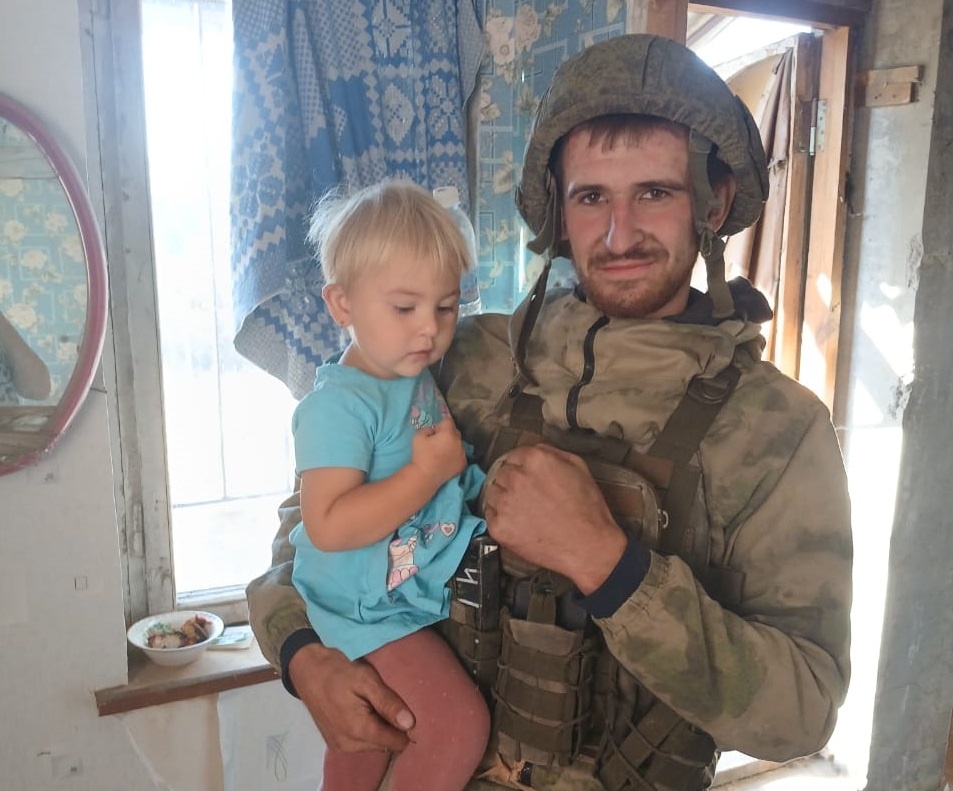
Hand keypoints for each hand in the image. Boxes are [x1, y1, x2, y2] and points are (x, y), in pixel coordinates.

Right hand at [288, 642, 413, 752]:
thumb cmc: (338, 670)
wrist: (307, 670)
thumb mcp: (366, 680)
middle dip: (392, 727)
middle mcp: (349, 744)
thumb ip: (388, 703)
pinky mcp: (334, 743)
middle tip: (392, 702)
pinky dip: (366, 730)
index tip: (412, 710)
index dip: (408, 728)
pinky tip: (364, 711)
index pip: (396, 742)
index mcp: (358, 729)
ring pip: (374, 744)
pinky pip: (360, 743)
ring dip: (379, 728)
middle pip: (385, 744)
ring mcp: (340, 746)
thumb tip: (410, 723)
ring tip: (376, 704)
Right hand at [410, 417, 465, 488]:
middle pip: (455, 432)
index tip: (435, 430)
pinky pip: (460, 455)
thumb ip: (427, 428)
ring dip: (452, 445)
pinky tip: (447, 460)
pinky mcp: (463, 464)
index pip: (448, 421)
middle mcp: (458, 442)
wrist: (425, 476)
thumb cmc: (420, 455)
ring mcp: (462, 454)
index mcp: (448, 433)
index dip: (440, 424)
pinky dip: (455, 455)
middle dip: (448, 434)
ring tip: (443, 452)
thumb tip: (434, 430)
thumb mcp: (418, 436)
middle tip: (438, 441)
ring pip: (459, 444)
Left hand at [482, 444, 626, 593]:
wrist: (587, 546)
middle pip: (500, 474)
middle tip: (528, 497)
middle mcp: (515, 477)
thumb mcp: (578, 467)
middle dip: (511, 483)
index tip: (526, 478)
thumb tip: (534, 451)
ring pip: (492, 493)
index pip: (512, 456)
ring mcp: (504, 502)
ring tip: (523, 511)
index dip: (520, 468)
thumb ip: (552, 453)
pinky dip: (501, 518)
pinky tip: (519, 524)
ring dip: (503, 499)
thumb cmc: (587, 508)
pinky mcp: (499, 526)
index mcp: (534, 459)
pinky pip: (490, 515)